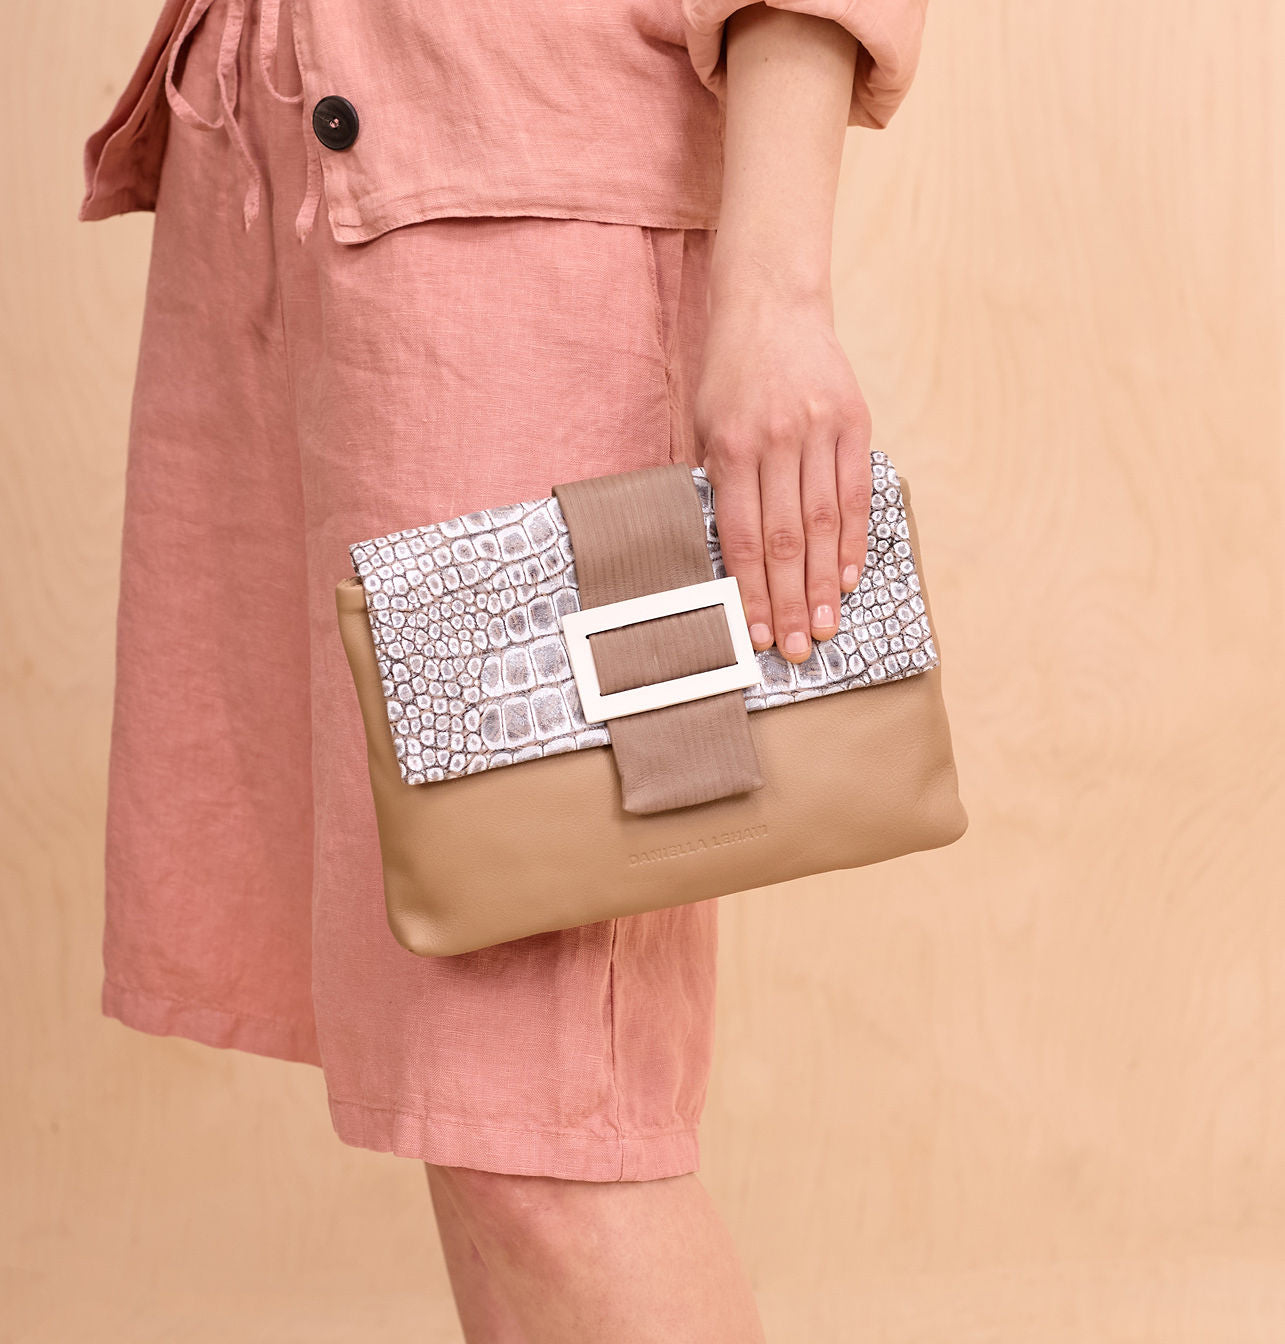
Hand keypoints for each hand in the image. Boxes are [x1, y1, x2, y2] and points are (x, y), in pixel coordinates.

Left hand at [693, 290, 871, 663]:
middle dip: (791, 601)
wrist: (773, 303)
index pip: (742, 536)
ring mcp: (818, 431)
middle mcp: (776, 441)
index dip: (752, 591)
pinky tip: (850, 577)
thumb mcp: (703, 421)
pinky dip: (854, 539)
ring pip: (824, 523)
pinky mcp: (853, 422)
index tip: (757, 633)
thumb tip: (728, 555)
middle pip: (785, 539)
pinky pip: (854, 492)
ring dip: (825, 582)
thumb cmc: (729, 372)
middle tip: (796, 649)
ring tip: (825, 627)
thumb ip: (716, 484)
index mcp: (730, 446)